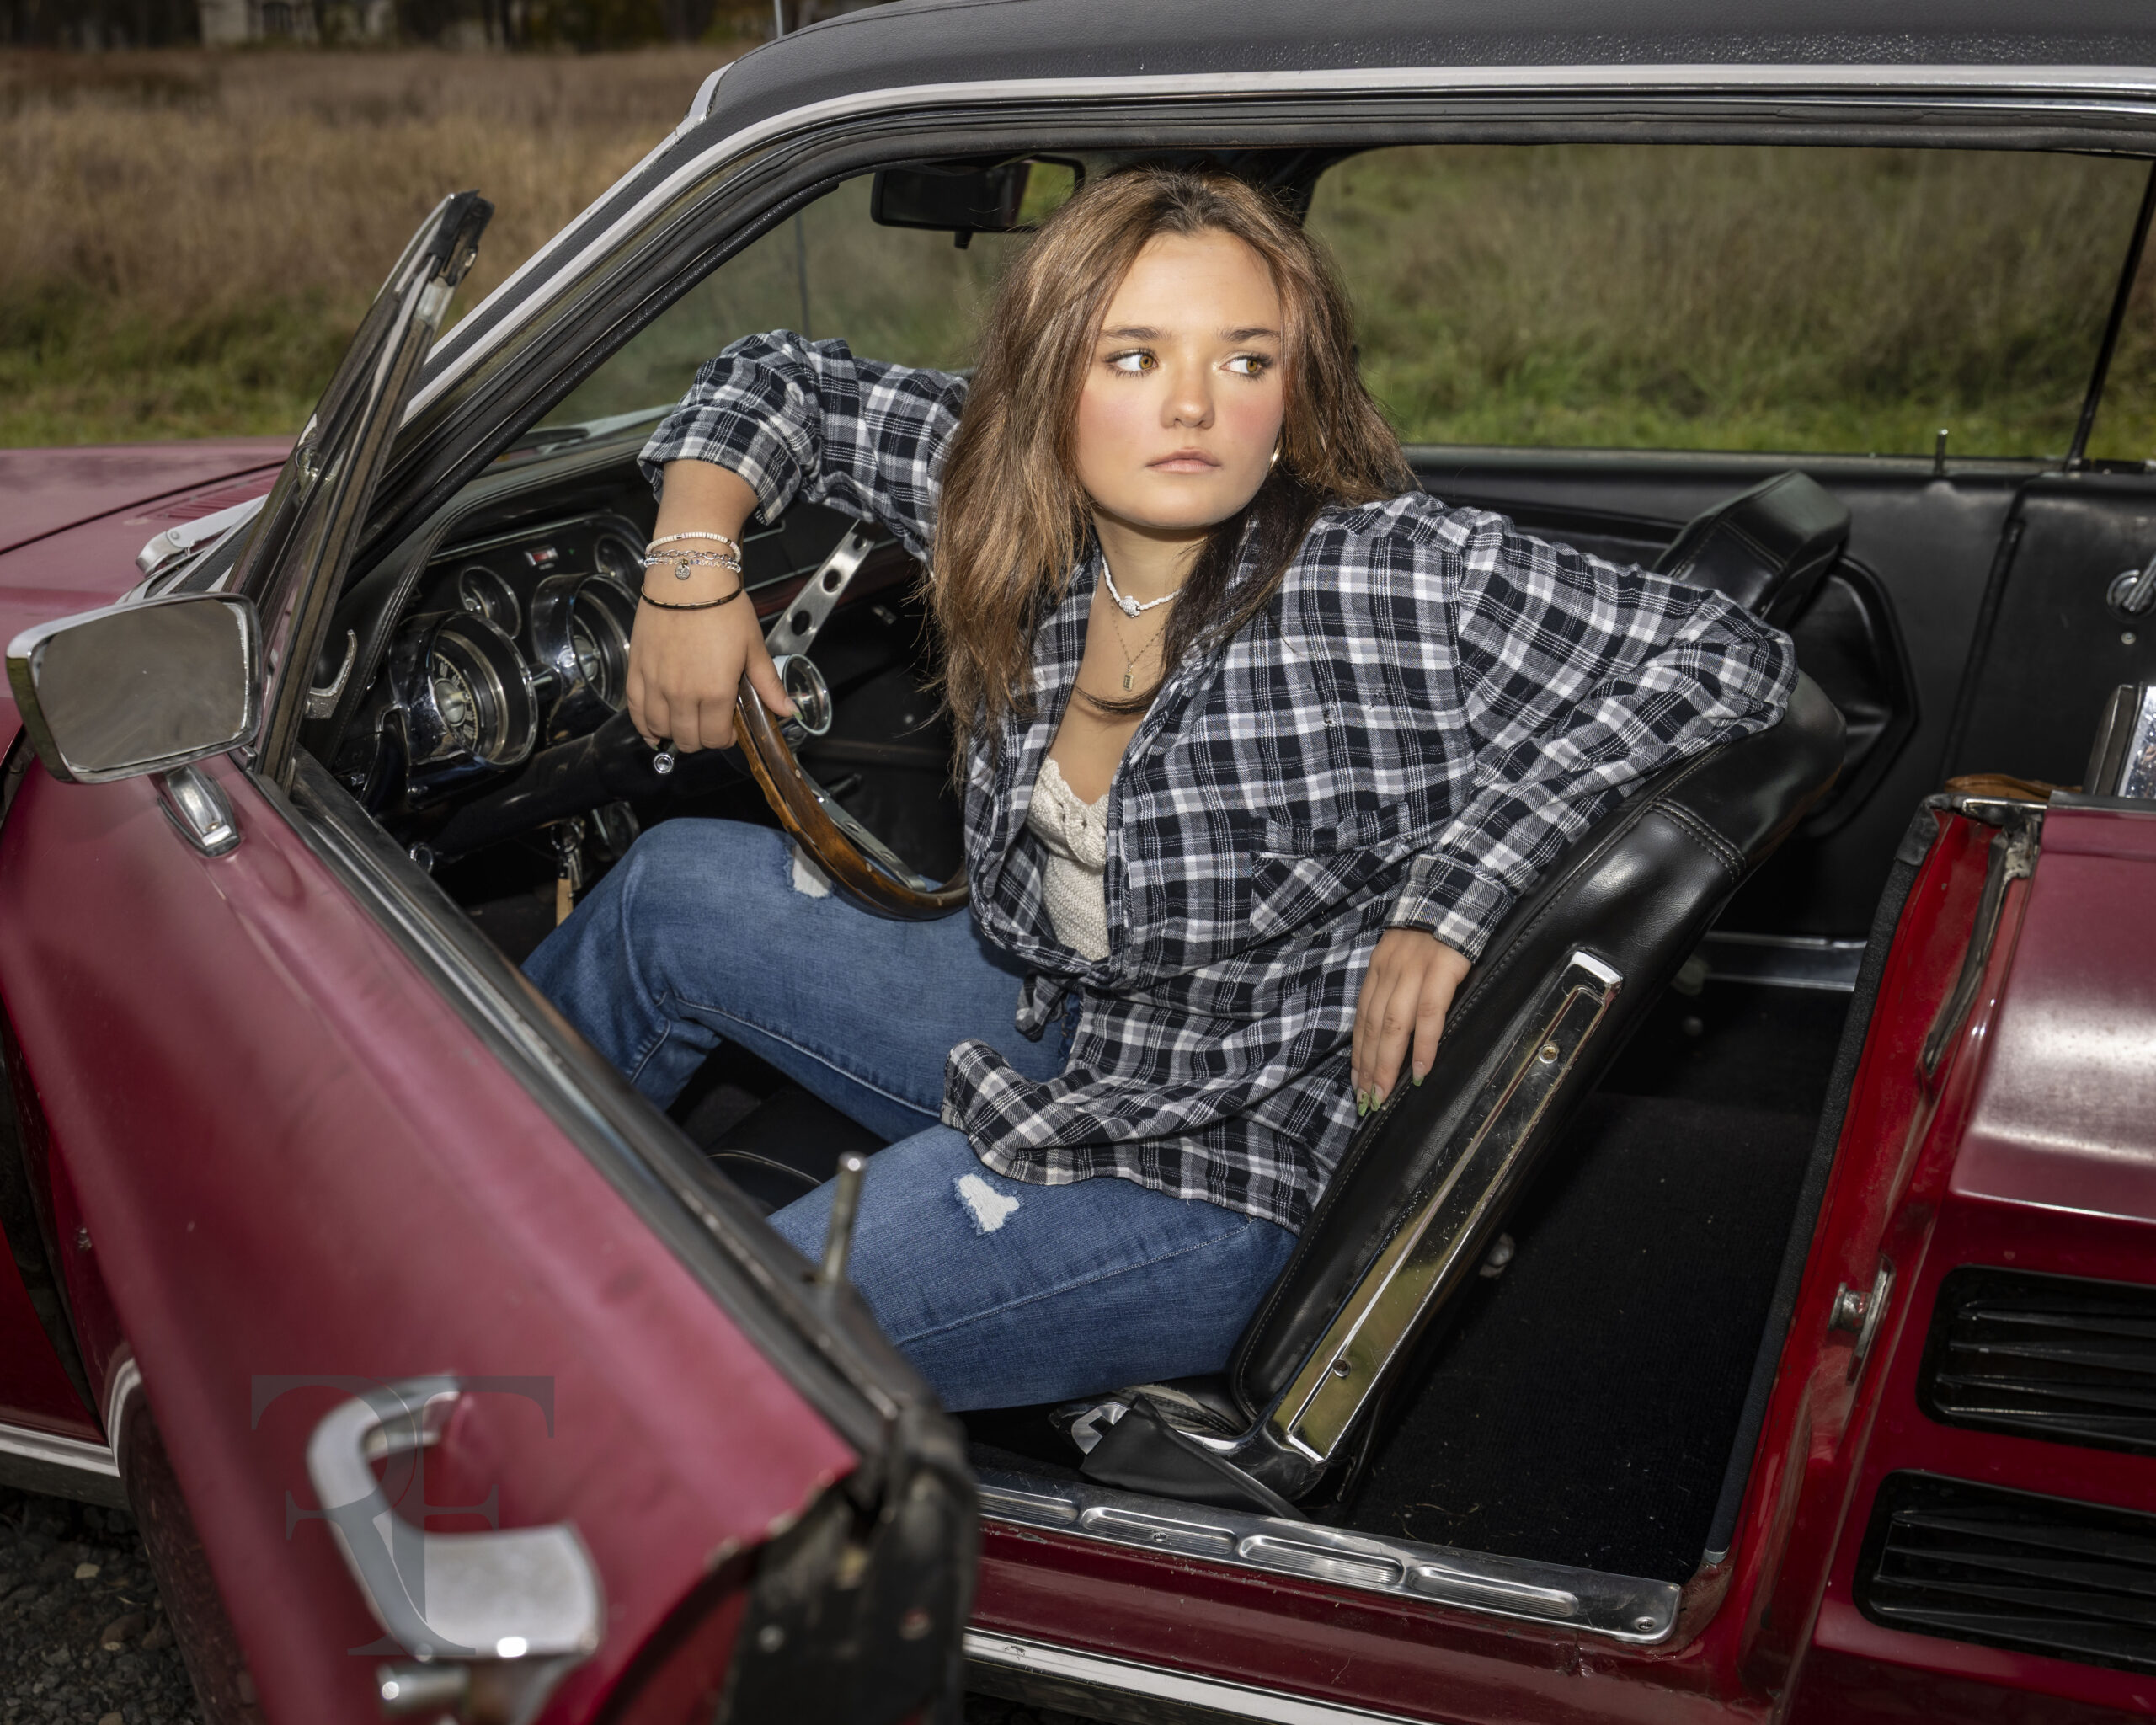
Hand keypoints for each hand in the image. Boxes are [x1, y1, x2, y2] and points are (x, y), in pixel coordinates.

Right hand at [625, 460, 791, 752]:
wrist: (688, 578)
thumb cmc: (723, 607)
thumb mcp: (754, 647)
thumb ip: (768, 685)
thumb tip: (788, 710)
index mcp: (716, 693)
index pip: (717, 739)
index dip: (726, 738)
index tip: (730, 727)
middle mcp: (682, 695)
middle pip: (689, 739)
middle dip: (703, 737)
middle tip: (710, 722)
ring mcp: (656, 685)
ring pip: (660, 729)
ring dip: (674, 733)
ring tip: (685, 721)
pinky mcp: (637, 671)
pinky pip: (635, 711)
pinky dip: (644, 725)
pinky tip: (653, 729)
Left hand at [1351, 928, 1471, 1113]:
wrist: (1456, 892)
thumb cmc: (1432, 929)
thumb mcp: (1401, 953)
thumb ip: (1393, 984)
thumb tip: (1390, 1026)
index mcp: (1378, 969)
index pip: (1362, 1018)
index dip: (1358, 1052)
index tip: (1356, 1081)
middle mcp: (1389, 972)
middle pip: (1373, 1027)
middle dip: (1367, 1067)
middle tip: (1366, 1100)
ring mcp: (1413, 971)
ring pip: (1393, 1025)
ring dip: (1387, 1064)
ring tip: (1384, 1094)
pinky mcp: (1440, 970)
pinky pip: (1428, 1014)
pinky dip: (1423, 1045)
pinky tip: (1420, 1071)